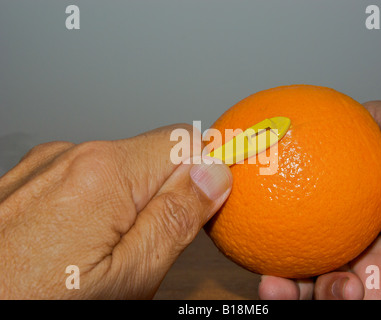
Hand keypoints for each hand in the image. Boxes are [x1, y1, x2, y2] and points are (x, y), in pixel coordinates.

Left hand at [0, 124, 231, 298]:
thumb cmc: (37, 304)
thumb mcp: (128, 279)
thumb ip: (176, 219)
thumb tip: (215, 174)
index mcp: (104, 174)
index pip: (187, 140)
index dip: (207, 170)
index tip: (207, 205)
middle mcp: (72, 156)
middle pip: (153, 156)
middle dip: (166, 194)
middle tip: (151, 246)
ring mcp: (45, 167)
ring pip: (121, 169)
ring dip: (131, 202)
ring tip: (107, 251)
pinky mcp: (29, 180)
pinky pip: (85, 178)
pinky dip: (99, 203)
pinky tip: (79, 242)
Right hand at [259, 101, 380, 299]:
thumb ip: (379, 121)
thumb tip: (342, 107)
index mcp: (369, 201)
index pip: (315, 192)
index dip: (284, 188)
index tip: (258, 185)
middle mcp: (363, 236)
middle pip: (303, 233)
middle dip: (273, 238)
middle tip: (249, 238)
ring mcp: (362, 273)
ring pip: (304, 273)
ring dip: (279, 281)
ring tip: (270, 283)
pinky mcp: (360, 301)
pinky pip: (319, 301)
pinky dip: (304, 299)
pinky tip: (301, 291)